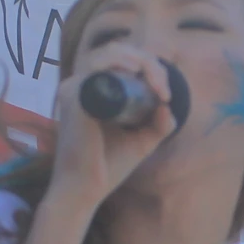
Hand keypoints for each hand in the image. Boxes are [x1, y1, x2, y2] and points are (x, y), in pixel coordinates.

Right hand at [44, 47, 180, 215]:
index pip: (124, 62)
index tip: (167, 94)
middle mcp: (83, 85)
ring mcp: (77, 88)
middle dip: (150, 65)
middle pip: (120, 52)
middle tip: (165, 90)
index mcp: (96, 91)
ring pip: (110, 53)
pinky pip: (96, 66)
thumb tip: (169, 107)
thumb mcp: (142, 141)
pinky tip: (136, 69)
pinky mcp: (75, 96)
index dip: (151, 69)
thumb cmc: (108, 167)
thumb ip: (158, 125)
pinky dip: (119, 62)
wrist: (86, 190)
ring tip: (157, 84)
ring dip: (141, 62)